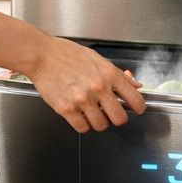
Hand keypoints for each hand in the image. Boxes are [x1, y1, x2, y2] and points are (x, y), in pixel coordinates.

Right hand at [28, 36, 145, 132]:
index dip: (139, 107)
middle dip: (117, 118)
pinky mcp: (66, 109)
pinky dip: (82, 124)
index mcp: (109, 74)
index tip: (137, 109)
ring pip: (101, 125)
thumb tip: (135, 85)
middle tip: (111, 113)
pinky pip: (82, 128)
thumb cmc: (68, 54)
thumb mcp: (98, 59)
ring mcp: (82, 100)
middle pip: (120, 118)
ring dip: (98, 121)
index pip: (134, 98)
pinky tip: (79, 114)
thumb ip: (117, 75)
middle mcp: (98, 88)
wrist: (42, 55)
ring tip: (92, 111)